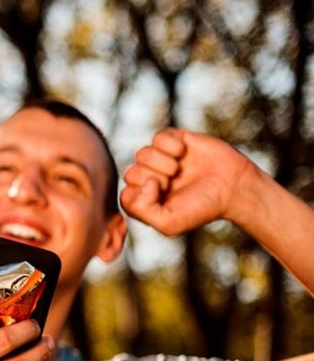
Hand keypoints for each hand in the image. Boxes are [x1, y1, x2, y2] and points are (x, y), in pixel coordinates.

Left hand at [119, 127, 257, 234]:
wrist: (234, 188)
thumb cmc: (202, 208)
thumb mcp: (169, 223)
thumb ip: (141, 210)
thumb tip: (142, 182)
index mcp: (146, 200)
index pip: (126, 195)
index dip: (142, 195)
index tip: (163, 196)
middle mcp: (151, 179)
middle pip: (131, 173)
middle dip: (153, 178)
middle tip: (173, 183)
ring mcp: (162, 159)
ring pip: (142, 154)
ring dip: (161, 162)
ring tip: (178, 169)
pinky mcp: (176, 141)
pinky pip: (158, 137)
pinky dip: (170, 145)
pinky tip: (184, 152)